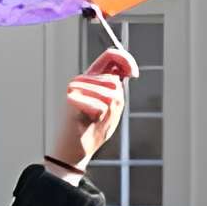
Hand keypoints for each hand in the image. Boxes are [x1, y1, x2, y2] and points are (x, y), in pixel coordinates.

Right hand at [48, 49, 135, 176]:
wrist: (75, 149)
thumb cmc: (94, 130)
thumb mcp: (111, 107)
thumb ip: (116, 88)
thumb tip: (128, 71)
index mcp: (93, 78)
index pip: (110, 56)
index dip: (126, 59)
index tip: (134, 74)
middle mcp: (83, 79)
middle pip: (113, 81)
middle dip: (115, 101)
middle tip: (102, 116)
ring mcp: (76, 86)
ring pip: (109, 94)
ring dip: (107, 111)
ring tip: (94, 119)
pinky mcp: (71, 97)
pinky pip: (100, 106)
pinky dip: (99, 117)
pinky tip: (88, 121)